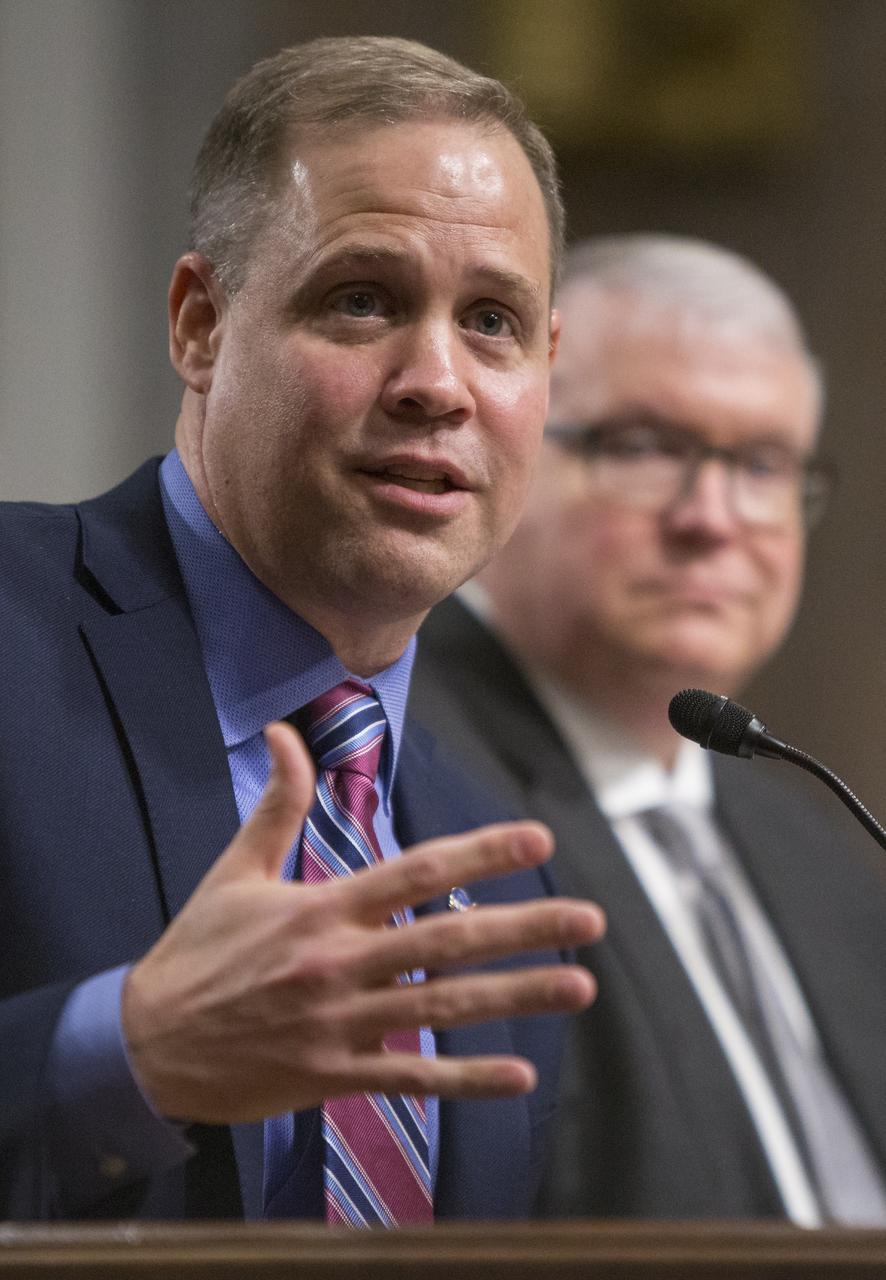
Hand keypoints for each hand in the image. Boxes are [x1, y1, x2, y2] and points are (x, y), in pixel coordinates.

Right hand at [122, 721, 604, 1122]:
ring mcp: (340, 1023)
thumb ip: (277, 803)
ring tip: (578, 985)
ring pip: (443, 1009)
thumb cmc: (196, 950)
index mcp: (322, 908)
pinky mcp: (333, 1074)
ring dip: (516, 998)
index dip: (481, 852)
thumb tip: (284, 732)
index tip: (537, 840)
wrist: (146, 1045)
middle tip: (588, 920)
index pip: (416, 871)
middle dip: (525, 928)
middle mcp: (339, 963)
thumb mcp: (233, 869)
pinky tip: (520, 1077)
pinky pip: (410, 1082)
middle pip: (448, 940)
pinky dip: (466, 1080)